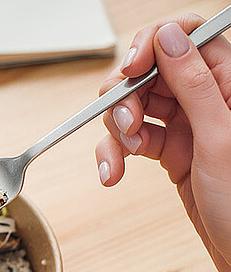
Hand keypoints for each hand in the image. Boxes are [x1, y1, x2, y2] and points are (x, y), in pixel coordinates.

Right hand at [95, 15, 230, 271]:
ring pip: (135, 106)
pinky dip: (115, 155)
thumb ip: (195, 85)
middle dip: (126, 97)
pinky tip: (113, 173)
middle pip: (151, 71)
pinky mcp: (171, 150)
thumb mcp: (219, 139)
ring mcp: (189, 124)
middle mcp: (209, 98)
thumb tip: (169, 36)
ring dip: (116, 130)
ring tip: (120, 157)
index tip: (129, 70)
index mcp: (230, 83)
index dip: (152, 44)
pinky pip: (132, 140)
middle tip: (125, 124)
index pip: (188, 36)